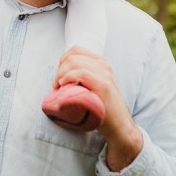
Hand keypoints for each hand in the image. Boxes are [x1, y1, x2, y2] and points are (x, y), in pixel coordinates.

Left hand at [54, 46, 142, 170]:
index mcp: (102, 62)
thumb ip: (84, 74)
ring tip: (59, 87)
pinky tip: (63, 86)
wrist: (119, 125)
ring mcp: (105, 74)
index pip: (76, 50)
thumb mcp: (94, 84)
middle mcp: (104, 65)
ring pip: (74, 62)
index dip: (62, 60)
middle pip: (73, 56)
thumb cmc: (102, 107)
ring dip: (61, 74)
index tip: (59, 76)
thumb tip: (62, 69)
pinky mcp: (103, 86)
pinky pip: (80, 73)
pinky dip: (67, 77)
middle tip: (56, 84)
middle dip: (59, 69)